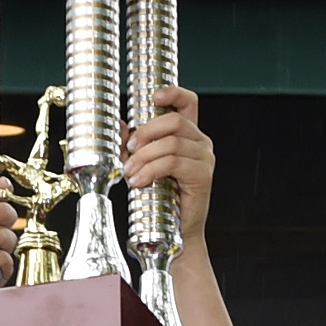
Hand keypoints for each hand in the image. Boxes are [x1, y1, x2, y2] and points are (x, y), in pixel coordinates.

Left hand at [123, 85, 213, 245]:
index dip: (172, 93)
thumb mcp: (141, 164)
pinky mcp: (202, 175)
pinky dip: (152, 170)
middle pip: (174, 121)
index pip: (187, 102)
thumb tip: (120, 125)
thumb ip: (132, 145)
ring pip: (171, 143)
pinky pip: (173, 163)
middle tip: (129, 150)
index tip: (152, 97)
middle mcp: (201, 142)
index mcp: (188, 135)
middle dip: (146, 133)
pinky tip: (140, 182)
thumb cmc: (160, 199)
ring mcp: (205, 158)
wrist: (176, 232)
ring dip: (144, 157)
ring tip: (131, 173)